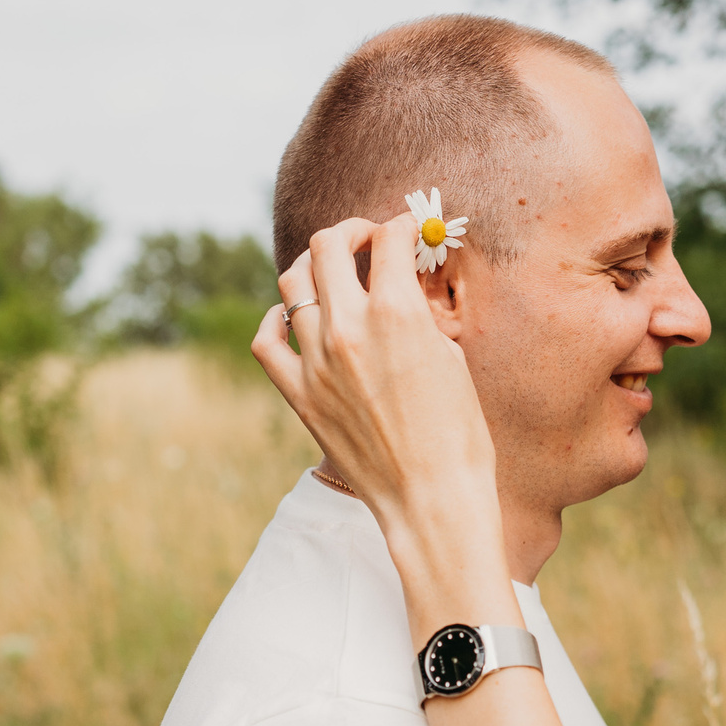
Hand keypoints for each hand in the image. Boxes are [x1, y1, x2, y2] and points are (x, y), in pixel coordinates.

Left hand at [252, 214, 502, 578]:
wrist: (432, 500)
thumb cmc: (458, 436)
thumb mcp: (452, 359)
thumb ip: (420, 314)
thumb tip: (406, 286)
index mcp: (396, 313)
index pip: (389, 239)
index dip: (403, 225)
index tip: (410, 231)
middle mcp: (348, 329)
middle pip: (329, 246)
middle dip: (353, 232)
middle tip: (369, 241)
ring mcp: (316, 362)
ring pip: (292, 284)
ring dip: (314, 267)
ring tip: (332, 272)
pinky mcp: (299, 395)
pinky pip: (267, 340)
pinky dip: (276, 319)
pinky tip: (292, 317)